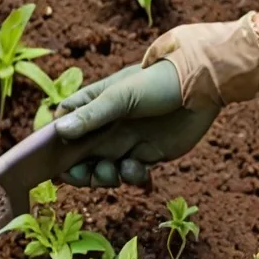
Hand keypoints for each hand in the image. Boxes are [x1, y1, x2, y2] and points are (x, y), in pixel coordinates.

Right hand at [55, 63, 217, 186]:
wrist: (202, 87)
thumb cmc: (157, 82)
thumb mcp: (122, 96)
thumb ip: (92, 115)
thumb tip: (59, 132)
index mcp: (93, 104)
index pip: (62, 127)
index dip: (56, 145)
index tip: (57, 160)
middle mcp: (106, 125)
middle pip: (79, 156)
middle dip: (79, 171)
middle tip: (86, 177)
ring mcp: (126, 141)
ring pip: (103, 169)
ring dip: (104, 177)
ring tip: (115, 172)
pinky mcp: (148, 155)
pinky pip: (130, 174)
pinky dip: (132, 176)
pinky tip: (141, 167)